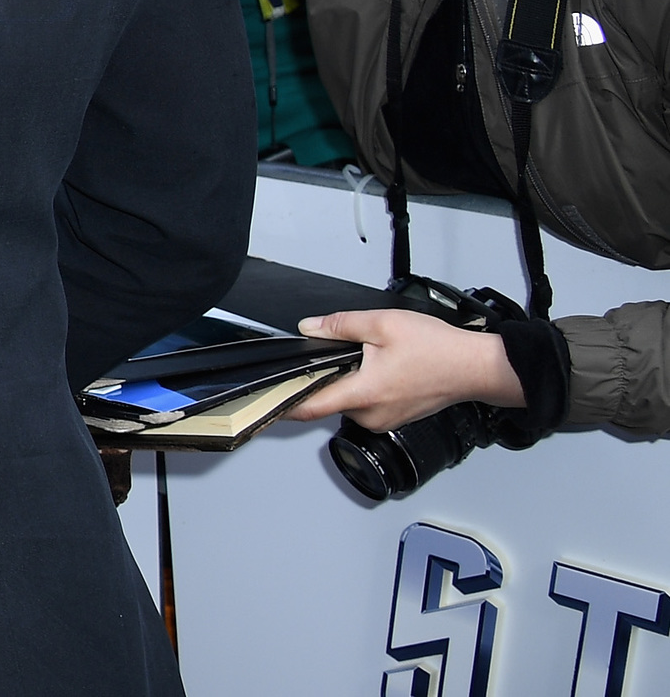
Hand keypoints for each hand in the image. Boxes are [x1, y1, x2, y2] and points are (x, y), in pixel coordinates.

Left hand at [285, 309, 523, 431]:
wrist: (476, 367)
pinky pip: (369, 403)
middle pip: (329, 398)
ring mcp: (386, 419)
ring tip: (373, 357)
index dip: (284, 402)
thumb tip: (310, 328)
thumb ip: (339, 325)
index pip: (310, 406)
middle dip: (328, 374)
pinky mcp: (397, 417)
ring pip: (350, 400)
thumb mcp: (382, 324)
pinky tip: (385, 367)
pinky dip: (367, 386)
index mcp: (363, 394)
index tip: (266, 398)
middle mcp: (372, 414)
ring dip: (350, 379)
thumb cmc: (438, 349)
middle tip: (345, 351)